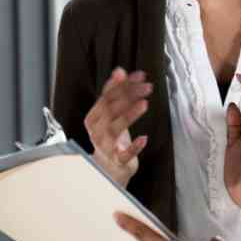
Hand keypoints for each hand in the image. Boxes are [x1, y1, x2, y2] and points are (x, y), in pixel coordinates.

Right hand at [84, 68, 152, 186]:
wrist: (108, 169)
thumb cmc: (111, 137)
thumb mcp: (110, 114)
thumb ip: (114, 93)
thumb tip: (120, 71)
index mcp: (93, 117)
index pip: (106, 97)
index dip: (122, 85)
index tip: (140, 76)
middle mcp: (96, 131)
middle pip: (111, 110)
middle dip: (129, 96)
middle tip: (147, 87)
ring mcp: (106, 147)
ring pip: (114, 129)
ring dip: (129, 115)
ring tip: (144, 104)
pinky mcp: (117, 161)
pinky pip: (123, 155)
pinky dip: (133, 147)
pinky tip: (144, 139)